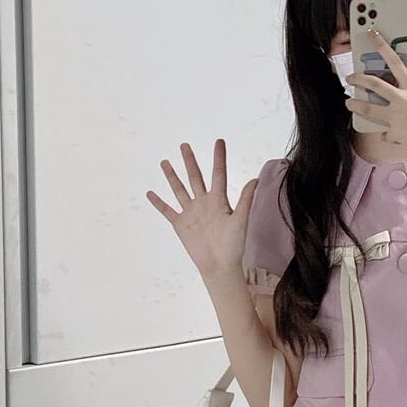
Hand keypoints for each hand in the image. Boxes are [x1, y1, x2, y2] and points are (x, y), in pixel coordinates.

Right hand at [146, 139, 256, 283]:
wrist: (220, 265)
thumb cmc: (234, 245)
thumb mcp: (240, 220)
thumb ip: (246, 200)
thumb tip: (255, 179)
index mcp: (219, 200)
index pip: (218, 174)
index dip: (219, 158)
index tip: (219, 141)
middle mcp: (203, 203)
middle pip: (195, 177)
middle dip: (190, 161)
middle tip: (184, 145)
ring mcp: (191, 213)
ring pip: (179, 190)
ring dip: (172, 176)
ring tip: (165, 162)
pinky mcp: (181, 225)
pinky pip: (167, 211)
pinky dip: (158, 202)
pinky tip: (150, 193)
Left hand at [344, 28, 406, 160]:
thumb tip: (392, 96)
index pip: (394, 61)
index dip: (381, 46)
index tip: (371, 34)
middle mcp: (402, 100)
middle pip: (373, 84)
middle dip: (358, 79)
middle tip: (350, 78)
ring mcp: (396, 117)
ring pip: (367, 109)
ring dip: (354, 104)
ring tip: (349, 103)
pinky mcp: (394, 133)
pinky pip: (384, 133)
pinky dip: (386, 135)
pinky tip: (390, 135)